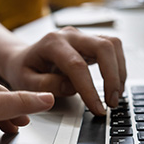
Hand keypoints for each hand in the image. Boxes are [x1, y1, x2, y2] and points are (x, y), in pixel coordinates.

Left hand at [2, 26, 126, 115]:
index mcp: (51, 43)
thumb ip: (46, 86)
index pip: (77, 65)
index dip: (90, 89)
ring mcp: (83, 37)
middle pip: (103, 47)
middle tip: (111, 102)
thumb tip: (71, 87)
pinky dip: (118, 68)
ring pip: (112, 45)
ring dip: (119, 72)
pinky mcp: (92, 42)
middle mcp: (70, 35)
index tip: (97, 108)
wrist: (24, 58)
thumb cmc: (24, 70)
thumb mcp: (25, 82)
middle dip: (112, 77)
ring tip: (114, 96)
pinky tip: (114, 86)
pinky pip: (113, 49)